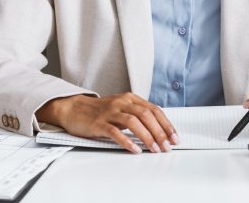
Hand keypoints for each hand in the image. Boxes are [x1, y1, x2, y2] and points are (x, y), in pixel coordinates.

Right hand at [37, 92, 177, 153]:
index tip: (174, 137)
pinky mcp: (99, 123)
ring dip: (147, 137)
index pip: (154, 109)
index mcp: (130, 98)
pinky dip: (127, 141)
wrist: (74, 109)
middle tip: (167, 146)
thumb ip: (137, 114)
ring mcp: (110, 112)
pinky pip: (115, 132)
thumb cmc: (100, 111)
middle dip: (160, 132)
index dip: (166, 124)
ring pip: (134, 122)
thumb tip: (158, 129)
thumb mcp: (121, 108)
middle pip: (146, 115)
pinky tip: (135, 149)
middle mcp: (122, 102)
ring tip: (155, 149)